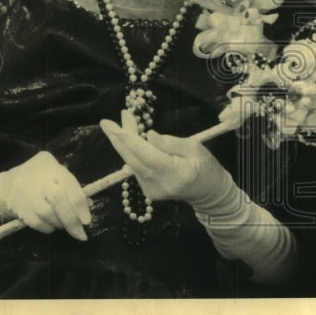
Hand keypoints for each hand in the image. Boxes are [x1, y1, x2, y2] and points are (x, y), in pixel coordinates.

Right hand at [0, 150, 91, 239]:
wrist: (8, 185)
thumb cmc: (41, 176)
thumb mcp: (58, 171)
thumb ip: (74, 186)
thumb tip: (90, 204)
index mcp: (55, 171)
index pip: (70, 187)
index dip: (80, 206)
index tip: (87, 221)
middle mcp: (42, 183)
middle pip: (59, 202)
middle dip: (72, 220)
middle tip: (81, 234)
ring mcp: (30, 197)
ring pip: (48, 214)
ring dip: (61, 224)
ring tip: (66, 226)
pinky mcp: (22, 211)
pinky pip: (37, 223)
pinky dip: (48, 228)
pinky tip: (53, 226)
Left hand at [100, 110, 230, 207]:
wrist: (209, 193)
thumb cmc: (206, 167)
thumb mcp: (195, 148)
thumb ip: (170, 143)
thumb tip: (148, 135)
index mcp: (174, 173)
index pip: (145, 154)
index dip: (127, 139)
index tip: (113, 125)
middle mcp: (158, 184)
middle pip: (132, 160)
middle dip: (118, 139)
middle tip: (106, 122)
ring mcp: (151, 190)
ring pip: (132, 163)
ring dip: (126, 143)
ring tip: (125, 121)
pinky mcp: (148, 191)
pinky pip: (137, 168)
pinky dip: (133, 152)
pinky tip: (133, 139)